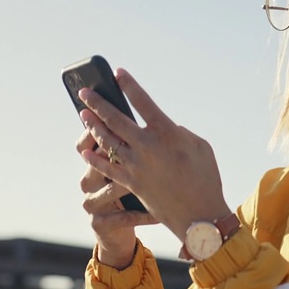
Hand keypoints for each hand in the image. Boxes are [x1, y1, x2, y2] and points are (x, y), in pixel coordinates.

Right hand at [75, 130, 154, 267]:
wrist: (118, 232)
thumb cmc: (128, 195)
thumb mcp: (125, 171)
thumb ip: (130, 150)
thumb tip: (150, 127)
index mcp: (92, 165)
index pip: (84, 145)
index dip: (96, 133)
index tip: (120, 124)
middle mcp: (88, 183)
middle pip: (95, 163)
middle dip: (118, 153)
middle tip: (140, 147)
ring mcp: (92, 204)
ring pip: (111, 189)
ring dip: (133, 185)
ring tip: (152, 180)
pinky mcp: (99, 224)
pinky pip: (124, 217)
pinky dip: (143, 215)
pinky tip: (158, 214)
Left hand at [77, 68, 230, 241]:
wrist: (200, 216)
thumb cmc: (206, 178)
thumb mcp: (200, 146)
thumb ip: (179, 132)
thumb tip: (163, 128)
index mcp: (168, 133)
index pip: (143, 102)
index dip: (129, 85)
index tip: (117, 73)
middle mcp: (147, 147)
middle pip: (115, 119)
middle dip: (97, 102)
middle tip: (84, 92)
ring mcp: (136, 166)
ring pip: (107, 141)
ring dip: (92, 126)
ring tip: (82, 114)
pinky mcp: (131, 183)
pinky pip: (107, 168)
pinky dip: (94, 159)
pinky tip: (85, 150)